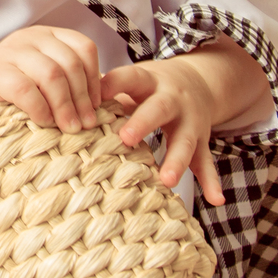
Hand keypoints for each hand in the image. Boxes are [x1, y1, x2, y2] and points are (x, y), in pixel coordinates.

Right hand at [0, 27, 101, 132]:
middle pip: (69, 62)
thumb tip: (106, 103)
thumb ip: (71, 85)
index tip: (97, 106)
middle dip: (82, 97)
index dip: (95, 78)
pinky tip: (45, 122)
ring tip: (70, 128)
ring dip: (65, 105)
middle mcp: (30, 37)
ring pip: (51, 74)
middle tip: (87, 124)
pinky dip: (40, 109)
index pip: (83, 48)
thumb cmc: (19, 99)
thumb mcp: (48, 85)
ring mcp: (9, 51)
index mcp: (49, 36)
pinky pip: (25, 89)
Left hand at [100, 55, 224, 203]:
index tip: (92, 95)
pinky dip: (212, 181)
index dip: (111, 84)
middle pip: (158, 108)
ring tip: (167, 179)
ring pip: (186, 140)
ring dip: (176, 159)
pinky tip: (216, 200)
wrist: (197, 80)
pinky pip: (207, 162)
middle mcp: (172, 99)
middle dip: (143, 122)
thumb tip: (61, 101)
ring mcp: (190, 121)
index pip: (128, 77)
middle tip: (125, 138)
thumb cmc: (149, 86)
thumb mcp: (131, 81)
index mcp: (148, 81)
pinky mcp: (202, 139)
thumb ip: (105, 91)